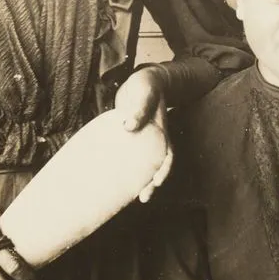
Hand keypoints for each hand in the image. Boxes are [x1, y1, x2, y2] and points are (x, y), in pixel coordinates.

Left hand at [114, 67, 173, 202]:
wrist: (143, 81)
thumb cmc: (147, 85)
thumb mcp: (145, 92)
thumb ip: (139, 108)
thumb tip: (128, 127)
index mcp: (161, 133)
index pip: (167, 156)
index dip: (164, 171)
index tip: (157, 182)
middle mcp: (153, 141)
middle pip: (155, 167)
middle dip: (151, 184)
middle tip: (143, 198)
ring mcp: (142, 141)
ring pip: (141, 165)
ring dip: (137, 180)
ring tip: (127, 196)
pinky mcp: (130, 139)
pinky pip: (128, 157)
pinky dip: (123, 168)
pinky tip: (111, 176)